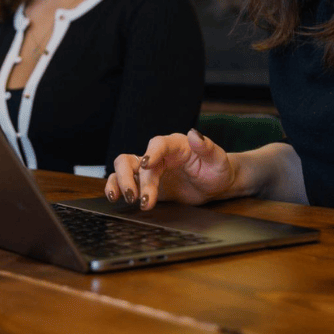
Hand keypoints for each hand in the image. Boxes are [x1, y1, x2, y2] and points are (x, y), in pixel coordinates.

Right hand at [104, 129, 235, 209]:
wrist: (215, 184)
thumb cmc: (217, 169)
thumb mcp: (217, 159)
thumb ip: (206, 147)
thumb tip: (194, 134)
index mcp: (175, 145)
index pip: (158, 144)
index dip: (151, 153)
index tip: (147, 165)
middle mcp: (159, 155)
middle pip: (135, 159)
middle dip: (132, 177)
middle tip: (136, 198)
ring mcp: (150, 170)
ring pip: (124, 167)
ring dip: (121, 182)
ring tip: (127, 199)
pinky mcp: (146, 184)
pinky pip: (126, 182)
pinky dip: (117, 188)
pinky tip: (116, 198)